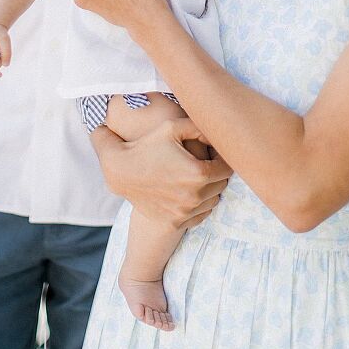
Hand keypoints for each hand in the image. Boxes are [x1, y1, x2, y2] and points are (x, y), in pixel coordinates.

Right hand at [93, 116, 231, 228]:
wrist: (121, 172)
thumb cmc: (148, 146)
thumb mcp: (173, 127)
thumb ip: (200, 127)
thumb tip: (218, 133)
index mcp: (198, 173)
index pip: (228, 168)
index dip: (223, 158)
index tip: (213, 153)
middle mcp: (195, 196)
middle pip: (222, 184)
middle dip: (217, 173)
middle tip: (204, 162)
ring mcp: (186, 211)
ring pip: (214, 200)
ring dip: (210, 189)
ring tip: (195, 176)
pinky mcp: (177, 221)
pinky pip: (202, 215)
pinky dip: (200, 204)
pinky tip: (188, 191)